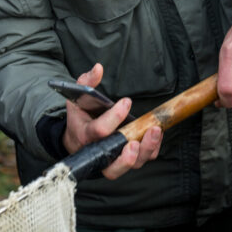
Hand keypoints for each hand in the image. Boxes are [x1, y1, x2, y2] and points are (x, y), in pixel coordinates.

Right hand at [61, 63, 162, 179]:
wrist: (75, 140)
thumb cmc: (79, 117)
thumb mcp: (77, 99)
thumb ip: (86, 83)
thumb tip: (98, 68)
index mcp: (84, 134)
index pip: (99, 130)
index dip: (114, 117)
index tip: (126, 101)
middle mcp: (97, 151)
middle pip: (114, 157)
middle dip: (131, 148)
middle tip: (147, 130)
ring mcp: (110, 159)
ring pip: (129, 164)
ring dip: (146, 149)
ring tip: (155, 131)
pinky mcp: (122, 161)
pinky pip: (140, 161)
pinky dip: (151, 150)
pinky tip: (156, 136)